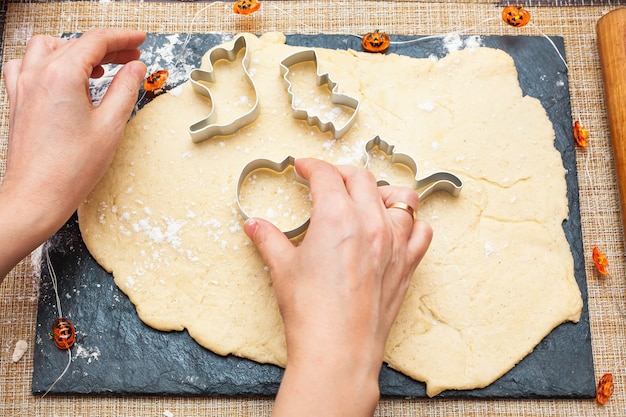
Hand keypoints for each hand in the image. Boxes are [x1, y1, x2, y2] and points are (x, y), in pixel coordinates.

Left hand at [0, 28, 146, 279]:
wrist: (36, 195)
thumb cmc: (71, 168)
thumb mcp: (111, 125)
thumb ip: (125, 89)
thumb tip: (135, 68)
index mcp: (62, 75)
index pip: (96, 41)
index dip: (123, 37)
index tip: (140, 40)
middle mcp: (38, 74)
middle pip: (75, 43)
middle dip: (106, 47)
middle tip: (131, 58)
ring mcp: (23, 86)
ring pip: (47, 48)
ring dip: (75, 50)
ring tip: (97, 67)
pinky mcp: (17, 101)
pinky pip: (25, 65)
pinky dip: (46, 63)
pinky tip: (60, 77)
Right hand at [244, 158, 431, 416]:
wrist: (338, 350)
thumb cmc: (310, 311)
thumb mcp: (282, 268)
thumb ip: (269, 239)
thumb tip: (254, 225)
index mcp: (337, 216)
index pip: (326, 175)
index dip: (311, 166)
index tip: (302, 168)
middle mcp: (371, 222)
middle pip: (361, 178)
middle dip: (340, 172)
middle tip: (325, 180)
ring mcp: (395, 243)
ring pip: (400, 198)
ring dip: (381, 191)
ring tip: (365, 198)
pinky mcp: (408, 264)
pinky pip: (421, 230)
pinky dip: (410, 222)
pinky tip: (394, 227)